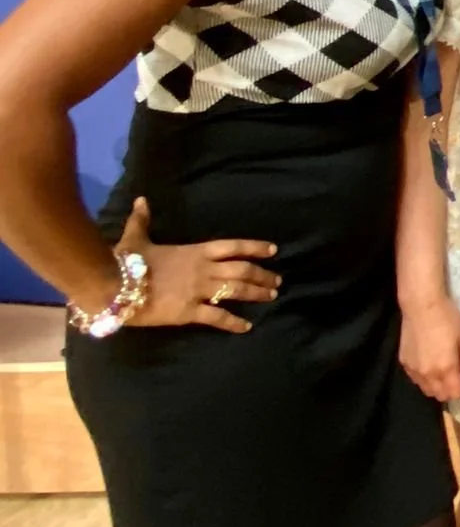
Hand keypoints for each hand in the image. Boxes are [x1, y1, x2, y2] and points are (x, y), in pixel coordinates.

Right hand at [117, 198, 278, 333]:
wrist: (114, 286)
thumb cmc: (126, 261)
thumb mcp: (136, 237)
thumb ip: (142, 219)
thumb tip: (141, 199)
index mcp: (195, 251)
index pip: (233, 246)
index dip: (255, 247)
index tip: (273, 250)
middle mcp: (203, 269)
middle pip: (242, 270)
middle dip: (263, 275)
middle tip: (278, 281)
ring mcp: (198, 290)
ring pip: (236, 291)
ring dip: (256, 293)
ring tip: (271, 297)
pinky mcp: (189, 312)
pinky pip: (218, 317)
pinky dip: (234, 322)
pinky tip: (247, 326)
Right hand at [400, 294, 459, 401]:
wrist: (421, 306)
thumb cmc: (448, 319)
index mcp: (445, 368)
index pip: (456, 393)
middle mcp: (427, 374)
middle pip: (441, 396)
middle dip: (454, 391)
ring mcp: (413, 370)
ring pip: (428, 390)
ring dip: (440, 387)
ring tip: (448, 374)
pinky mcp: (404, 364)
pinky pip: (417, 380)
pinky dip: (427, 380)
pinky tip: (433, 367)